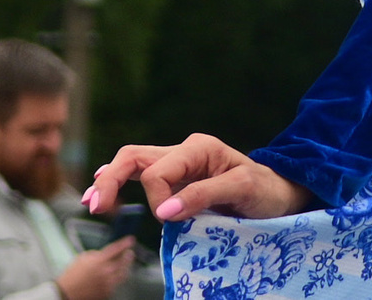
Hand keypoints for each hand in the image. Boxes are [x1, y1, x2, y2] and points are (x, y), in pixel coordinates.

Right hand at [55, 241, 135, 299]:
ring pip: (123, 274)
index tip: (131, 240)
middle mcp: (107, 272)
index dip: (125, 243)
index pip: (116, 249)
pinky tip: (115, 276)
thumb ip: (96, 254)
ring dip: (126, 267)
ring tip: (125, 264)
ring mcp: (108, 284)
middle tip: (129, 253)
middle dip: (128, 256)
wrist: (67, 293)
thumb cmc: (73, 274)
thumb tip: (106, 254)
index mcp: (100, 261)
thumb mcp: (83, 258)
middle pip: (124, 262)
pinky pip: (117, 284)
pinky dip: (118, 278)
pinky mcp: (108, 293)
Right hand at [83, 134, 315, 224]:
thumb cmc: (265, 190)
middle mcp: (184, 152)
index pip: (158, 171)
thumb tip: (163, 212)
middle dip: (111, 179)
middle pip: (135, 157)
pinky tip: (103, 192)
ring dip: (110, 180)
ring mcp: (179, 164)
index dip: (156, 199)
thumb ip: (203, 196)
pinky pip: (142, 175)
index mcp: (199, 148)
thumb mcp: (242, 189)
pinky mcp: (177, 179)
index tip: (170, 222)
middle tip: (95, 207)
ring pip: (133, 163)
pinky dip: (120, 183)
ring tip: (92, 203)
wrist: (279, 194)